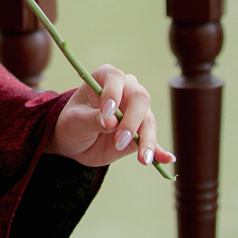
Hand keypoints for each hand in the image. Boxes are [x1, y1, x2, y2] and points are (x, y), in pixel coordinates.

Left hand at [46, 63, 175, 169]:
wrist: (75, 141)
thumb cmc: (71, 122)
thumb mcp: (75, 121)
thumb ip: (92, 119)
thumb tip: (111, 123)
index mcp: (105, 78)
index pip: (115, 78)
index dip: (113, 93)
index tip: (106, 114)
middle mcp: (125, 90)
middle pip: (140, 98)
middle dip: (132, 121)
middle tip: (119, 142)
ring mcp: (136, 111)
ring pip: (148, 121)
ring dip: (147, 140)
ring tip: (143, 159)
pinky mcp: (141, 132)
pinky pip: (153, 140)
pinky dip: (159, 150)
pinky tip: (166, 159)